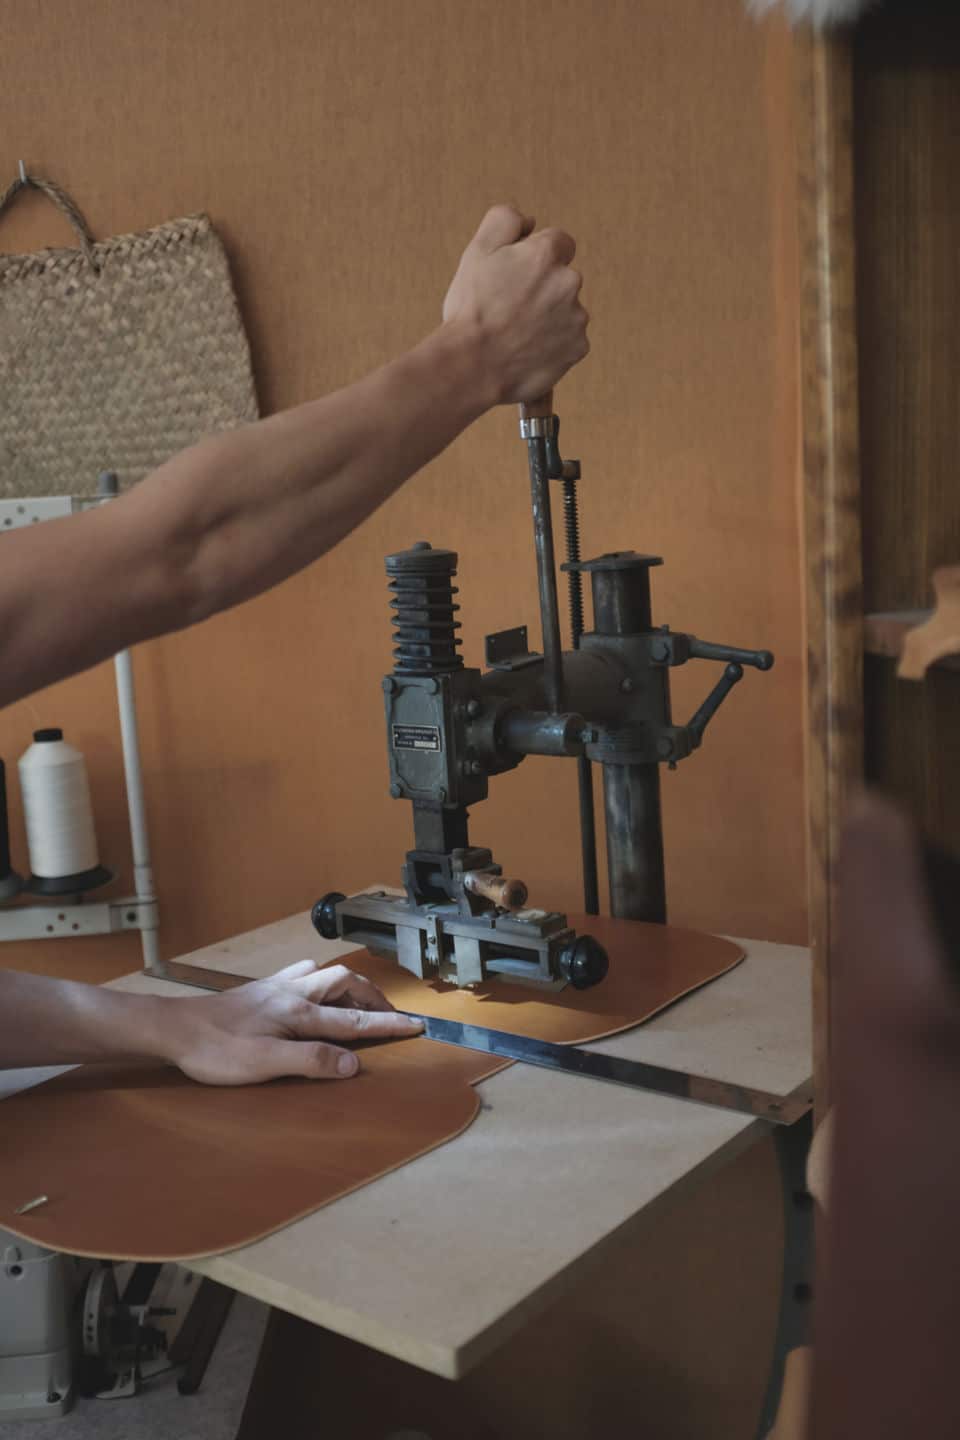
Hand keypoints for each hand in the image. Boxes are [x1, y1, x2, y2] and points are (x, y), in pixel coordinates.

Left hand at [165, 959, 422, 1085]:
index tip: (417, 1025)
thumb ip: (312, 1061)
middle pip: (346, 985)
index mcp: (299, 1013)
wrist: (174, 1027)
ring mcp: (275, 988)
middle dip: (374, 998)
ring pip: (324, 975)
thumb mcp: (266, 1063)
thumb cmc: (216, 1050)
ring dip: (348, 986)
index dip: (387, 1024)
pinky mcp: (259, 990)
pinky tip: (312, 988)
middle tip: (390, 1015)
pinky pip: (300, 974)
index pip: (354, 1021)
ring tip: (359, 1001)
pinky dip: (319, 979)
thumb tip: (353, 1063)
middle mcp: (292, 994)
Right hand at [442, 204, 589, 405]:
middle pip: (562, 278)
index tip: (517, 276)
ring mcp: (577, 317)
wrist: (472, 367)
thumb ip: (504, 220)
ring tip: (516, 332)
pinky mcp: (578, 348)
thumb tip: (530, 221)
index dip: (535, 258)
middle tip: (510, 308)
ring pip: (566, 310)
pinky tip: (527, 350)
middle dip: (542, 288)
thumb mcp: (477, 251)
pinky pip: (569, 340)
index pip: (558, 242)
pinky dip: (553, 344)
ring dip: (548, 317)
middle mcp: (569, 281)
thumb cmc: (472, 309)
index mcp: (546, 254)